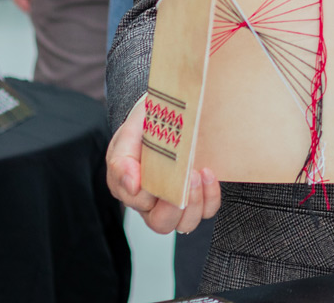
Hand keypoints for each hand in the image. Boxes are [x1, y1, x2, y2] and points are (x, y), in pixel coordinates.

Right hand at [107, 95, 220, 233]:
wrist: (171, 110)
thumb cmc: (146, 125)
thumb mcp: (128, 134)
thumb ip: (122, 160)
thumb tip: (132, 186)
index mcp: (130, 188)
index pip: (137, 203)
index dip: (149, 193)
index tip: (159, 169)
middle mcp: (153, 201)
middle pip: (161, 224)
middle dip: (175, 206)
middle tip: (185, 178)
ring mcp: (177, 200)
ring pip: (185, 223)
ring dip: (195, 202)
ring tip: (197, 174)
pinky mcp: (200, 194)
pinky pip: (207, 210)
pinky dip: (211, 197)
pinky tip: (208, 174)